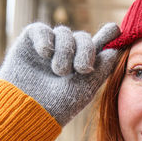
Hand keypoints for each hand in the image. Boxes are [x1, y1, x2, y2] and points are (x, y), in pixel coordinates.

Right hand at [0, 22, 120, 125]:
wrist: (25, 111)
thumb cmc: (56, 107)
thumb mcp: (85, 89)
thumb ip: (102, 69)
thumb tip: (114, 50)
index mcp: (81, 67)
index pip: (97, 46)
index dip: (108, 36)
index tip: (116, 29)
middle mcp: (66, 55)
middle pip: (83, 37)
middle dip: (86, 50)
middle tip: (82, 69)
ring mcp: (48, 48)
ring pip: (64, 33)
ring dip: (65, 51)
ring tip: (59, 71)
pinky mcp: (29, 43)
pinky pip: (41, 30)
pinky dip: (45, 39)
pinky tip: (45, 54)